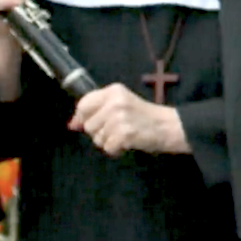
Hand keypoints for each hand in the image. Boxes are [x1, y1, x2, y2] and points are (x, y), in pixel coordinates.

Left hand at [69, 84, 189, 156]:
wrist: (169, 126)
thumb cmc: (144, 117)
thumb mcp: (120, 106)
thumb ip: (95, 112)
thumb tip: (72, 124)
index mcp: (114, 91)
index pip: (83, 105)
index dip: (84, 117)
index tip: (97, 122)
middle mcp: (115, 102)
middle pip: (88, 125)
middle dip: (100, 132)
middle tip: (118, 128)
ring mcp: (120, 118)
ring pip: (97, 138)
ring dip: (109, 141)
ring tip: (125, 135)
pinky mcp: (124, 133)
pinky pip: (107, 147)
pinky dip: (116, 149)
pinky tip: (128, 142)